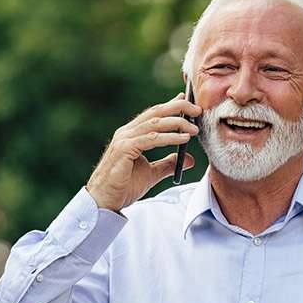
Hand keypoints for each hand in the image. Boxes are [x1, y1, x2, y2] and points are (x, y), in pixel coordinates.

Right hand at [86, 93, 201, 211]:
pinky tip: (184, 138)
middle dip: (178, 107)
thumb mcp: (151, 173)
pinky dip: (169, 137)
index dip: (171, 105)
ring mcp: (124, 140)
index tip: (188, 101)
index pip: (154, 114)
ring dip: (177, 123)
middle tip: (197, 109)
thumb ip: (168, 164)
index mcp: (131, 134)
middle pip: (156, 113)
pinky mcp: (124, 150)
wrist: (104, 201)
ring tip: (194, 128)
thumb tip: (189, 159)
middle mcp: (126, 132)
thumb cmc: (124, 186)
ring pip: (155, 124)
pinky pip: (151, 139)